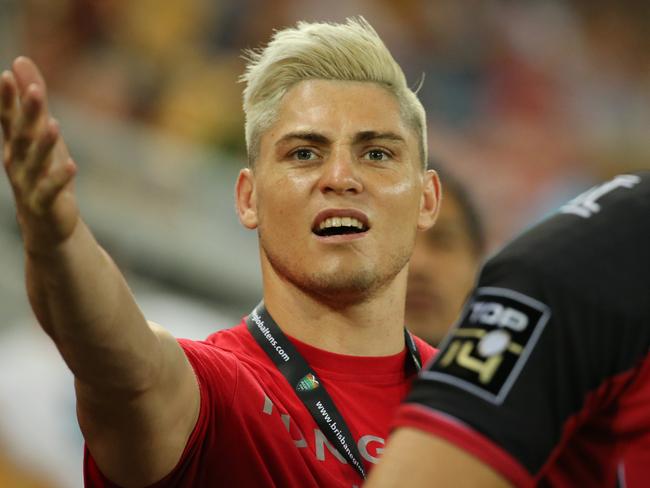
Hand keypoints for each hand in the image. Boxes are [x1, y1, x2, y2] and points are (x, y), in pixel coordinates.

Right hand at [1, 57, 78, 252]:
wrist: (47, 222)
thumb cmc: (44, 171)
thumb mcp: (41, 134)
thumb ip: (34, 101)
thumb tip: (20, 61)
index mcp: (14, 145)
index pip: (8, 119)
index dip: (6, 99)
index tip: (6, 75)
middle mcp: (16, 162)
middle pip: (21, 136)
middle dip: (27, 114)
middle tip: (34, 91)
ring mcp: (29, 184)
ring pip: (35, 162)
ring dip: (44, 144)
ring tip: (55, 124)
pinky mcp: (45, 204)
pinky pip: (51, 189)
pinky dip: (60, 178)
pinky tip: (72, 165)